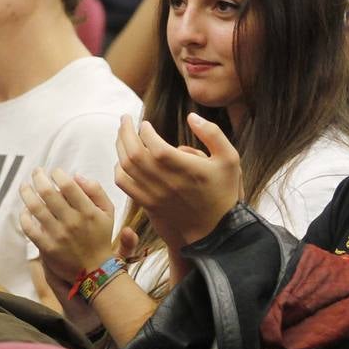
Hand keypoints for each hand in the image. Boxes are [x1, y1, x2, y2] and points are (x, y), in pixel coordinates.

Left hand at [18, 167, 118, 284]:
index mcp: (88, 211)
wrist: (94, 271)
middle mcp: (72, 222)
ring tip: (24, 186)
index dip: (58, 174)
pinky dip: (24, 216)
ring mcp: (58, 235)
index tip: (55, 172)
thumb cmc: (100, 237)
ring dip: (26, 192)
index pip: (68, 185)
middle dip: (38, 178)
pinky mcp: (47, 247)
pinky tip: (25, 210)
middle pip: (48, 193)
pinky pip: (29, 228)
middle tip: (36, 172)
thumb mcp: (108, 212)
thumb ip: (96, 191)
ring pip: (35, 207)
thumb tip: (76, 176)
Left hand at [113, 113, 240, 249]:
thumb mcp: (230, 159)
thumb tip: (192, 117)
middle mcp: (166, 181)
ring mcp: (154, 195)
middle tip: (124, 119)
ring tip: (121, 135)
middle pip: (134, 153)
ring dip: (120, 148)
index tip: (145, 124)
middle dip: (125, 132)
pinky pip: (125, 185)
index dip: (145, 131)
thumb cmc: (224, 192)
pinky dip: (118, 170)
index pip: (154, 145)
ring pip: (126, 167)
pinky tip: (122, 161)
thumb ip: (212, 134)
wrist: (216, 231)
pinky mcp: (148, 204)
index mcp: (185, 168)